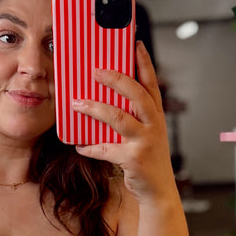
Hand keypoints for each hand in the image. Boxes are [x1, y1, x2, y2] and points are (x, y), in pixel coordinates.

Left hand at [72, 41, 175, 205]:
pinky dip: (90, 147)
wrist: (159, 192)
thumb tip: (103, 101)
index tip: (134, 43)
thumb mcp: (146, 134)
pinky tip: (79, 146)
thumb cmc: (148, 160)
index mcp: (156, 115)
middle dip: (115, 79)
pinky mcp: (133, 158)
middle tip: (95, 71)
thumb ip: (132, 117)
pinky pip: (105, 149)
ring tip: (76, 104)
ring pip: (118, 118)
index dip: (143, 62)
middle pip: (135, 94)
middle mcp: (154, 124)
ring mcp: (145, 141)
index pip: (151, 83)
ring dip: (95, 109)